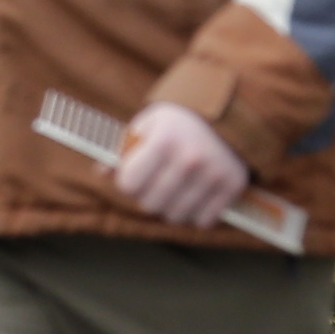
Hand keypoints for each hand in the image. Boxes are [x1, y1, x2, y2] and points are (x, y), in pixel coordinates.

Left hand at [116, 101, 248, 229]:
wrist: (226, 114)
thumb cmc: (176, 123)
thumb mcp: (146, 126)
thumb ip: (123, 150)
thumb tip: (101, 174)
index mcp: (163, 140)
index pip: (129, 185)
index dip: (128, 182)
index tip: (135, 174)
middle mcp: (190, 158)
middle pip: (150, 205)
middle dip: (147, 197)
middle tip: (156, 182)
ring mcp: (214, 174)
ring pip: (176, 216)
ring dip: (171, 207)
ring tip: (175, 189)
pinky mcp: (233, 186)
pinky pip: (203, 220)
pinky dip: (196, 213)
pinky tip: (196, 195)